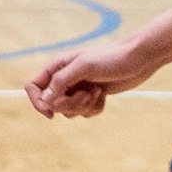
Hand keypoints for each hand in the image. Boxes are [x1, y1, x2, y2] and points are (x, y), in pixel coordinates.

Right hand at [25, 37, 152, 119]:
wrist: (137, 59)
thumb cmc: (111, 58)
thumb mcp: (84, 66)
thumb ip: (61, 81)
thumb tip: (45, 100)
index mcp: (57, 66)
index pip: (33, 87)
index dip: (38, 102)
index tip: (50, 112)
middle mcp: (65, 78)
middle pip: (52, 104)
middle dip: (70, 104)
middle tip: (86, 94)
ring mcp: (78, 88)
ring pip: (69, 111)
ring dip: (84, 106)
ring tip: (98, 91)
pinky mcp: (91, 97)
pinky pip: (84, 113)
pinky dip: (95, 107)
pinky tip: (104, 94)